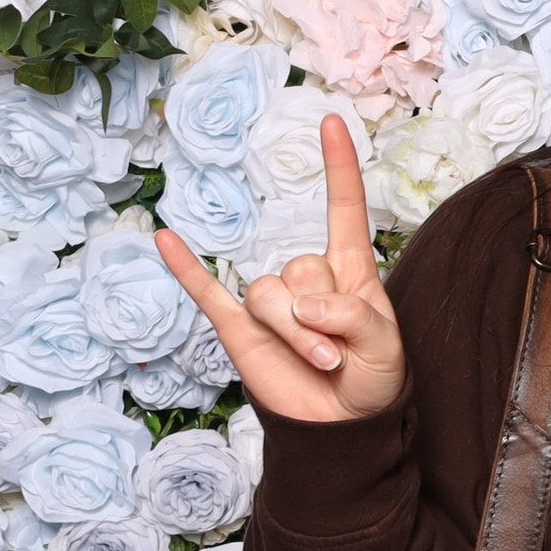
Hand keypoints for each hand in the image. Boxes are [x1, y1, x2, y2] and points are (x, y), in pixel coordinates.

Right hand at [151, 113, 406, 422]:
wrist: (341, 429)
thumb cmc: (372, 382)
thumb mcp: (387, 349)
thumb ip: (355, 316)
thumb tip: (304, 304)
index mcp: (350, 271)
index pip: (343, 209)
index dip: (338, 167)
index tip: (330, 122)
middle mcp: (308, 279)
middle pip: (303, 268)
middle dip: (323, 317)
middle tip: (340, 355)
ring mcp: (272, 303)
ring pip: (270, 294)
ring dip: (296, 334)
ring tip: (320, 362)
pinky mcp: (239, 329)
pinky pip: (207, 292)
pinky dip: (185, 268)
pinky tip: (164, 240)